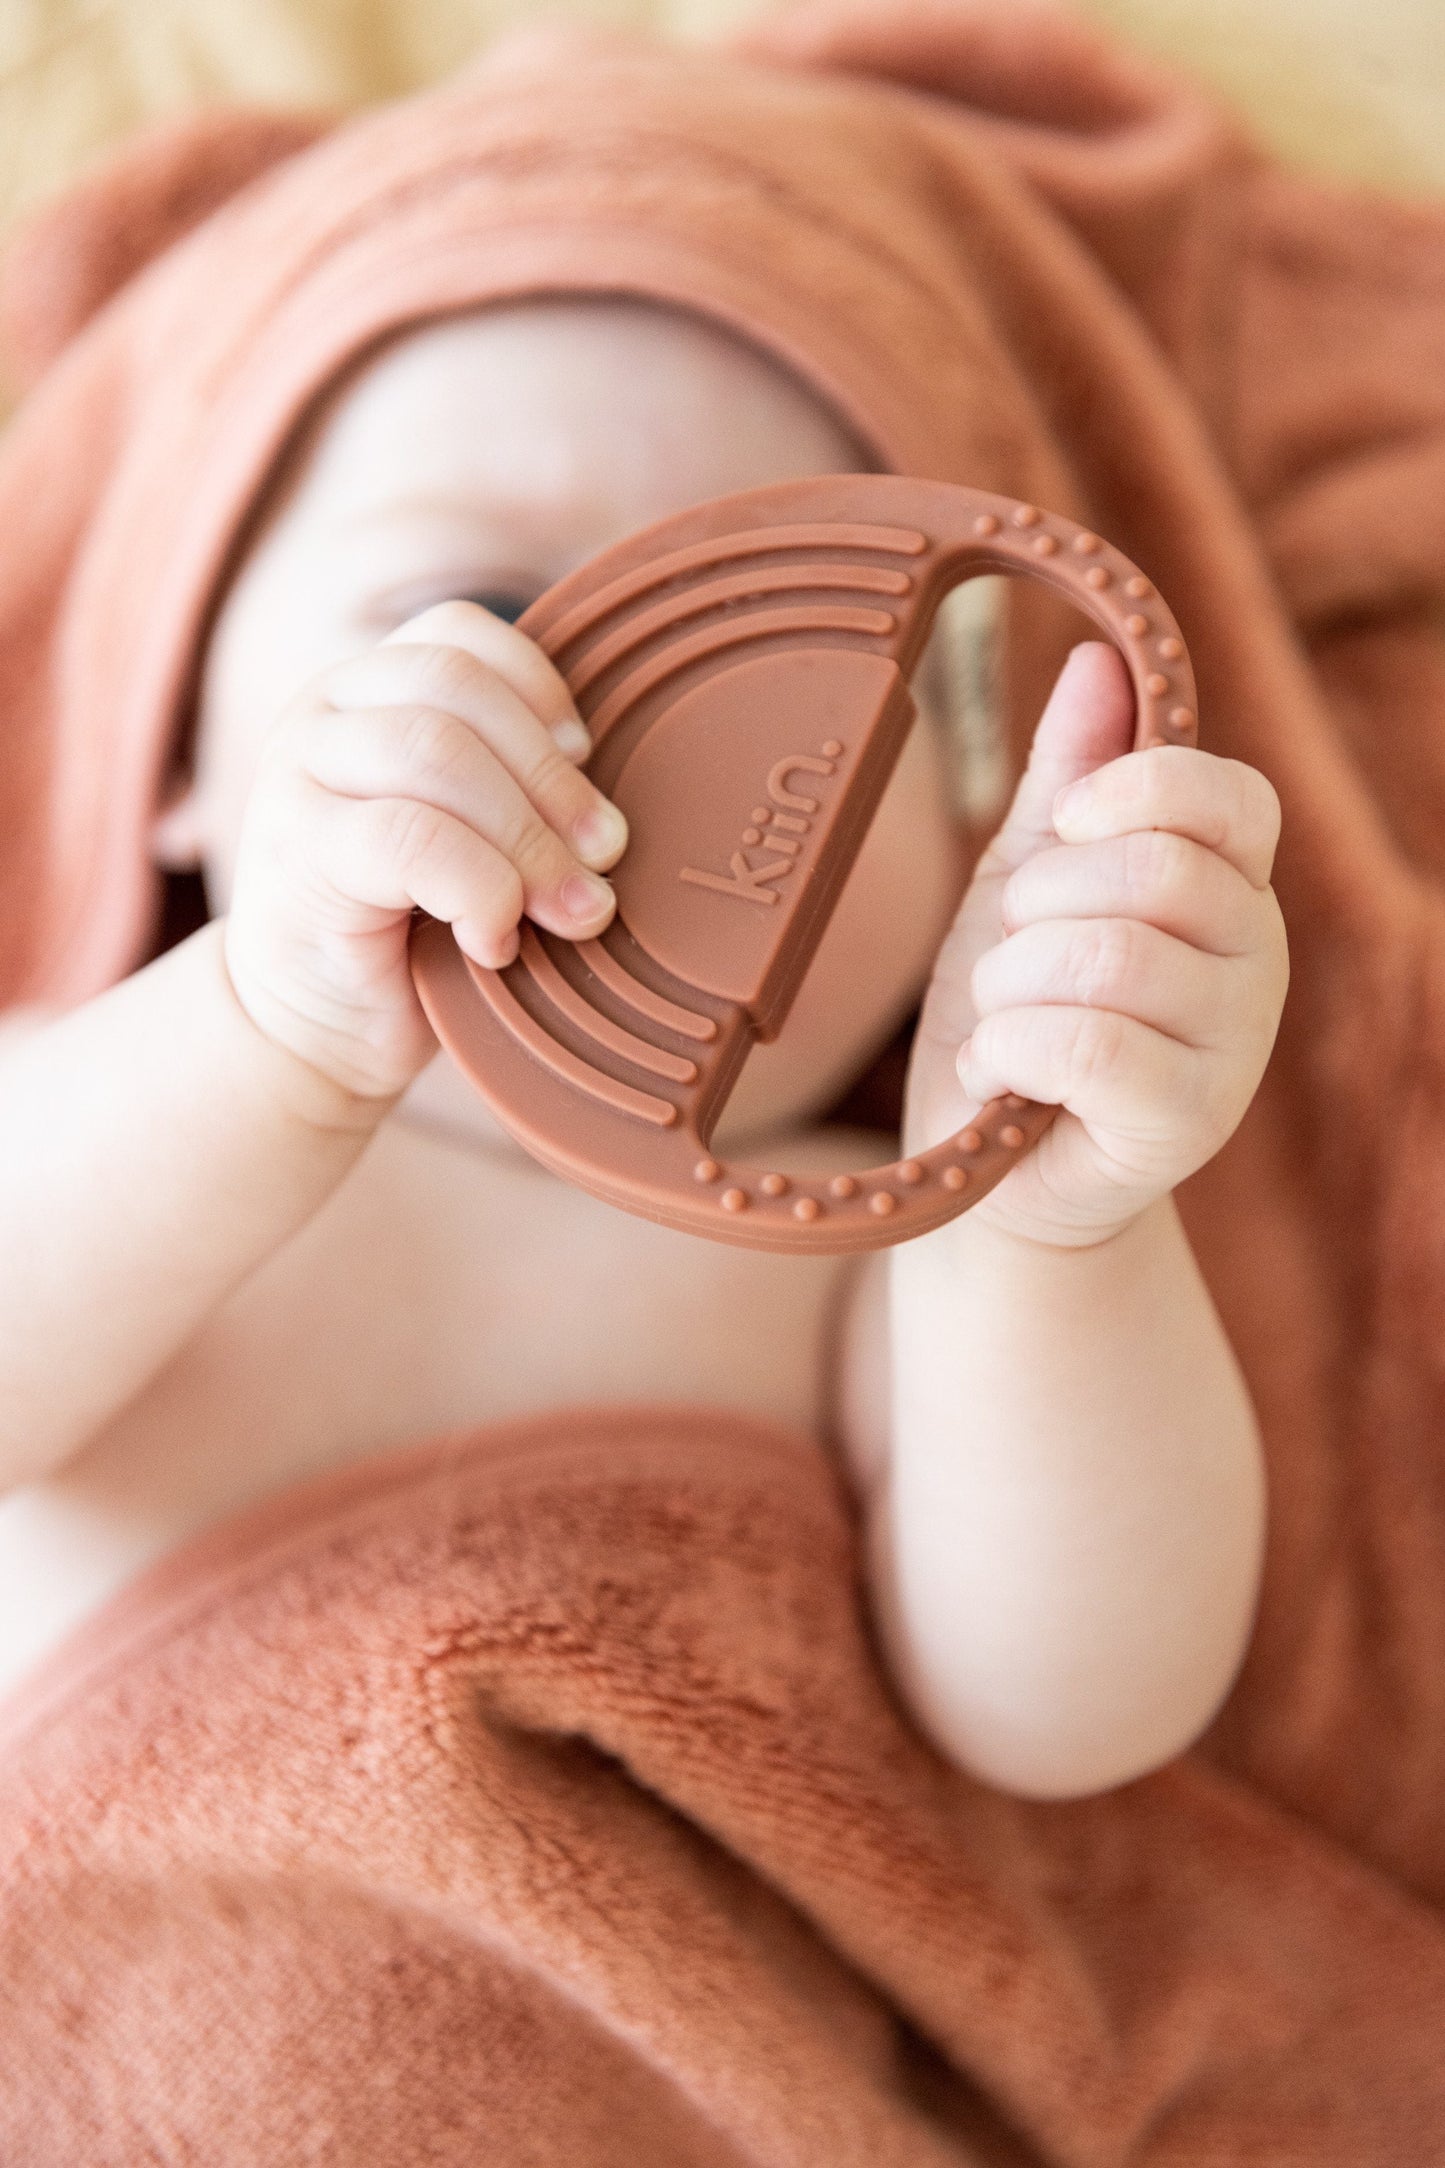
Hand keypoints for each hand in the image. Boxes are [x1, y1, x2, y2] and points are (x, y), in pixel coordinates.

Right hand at [223, 601, 629, 1101]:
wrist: (314, 1033)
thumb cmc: (410, 936)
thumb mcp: (471, 843)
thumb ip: (514, 795)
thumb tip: (614, 818)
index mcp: (366, 691)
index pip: (459, 634)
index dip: (539, 688)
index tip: (588, 761)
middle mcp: (320, 713)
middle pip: (457, 689)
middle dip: (550, 778)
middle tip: (604, 858)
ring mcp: (295, 775)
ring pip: (435, 753)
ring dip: (528, 839)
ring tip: (572, 912)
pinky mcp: (295, 850)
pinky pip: (411, 839)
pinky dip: (479, 892)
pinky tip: (494, 944)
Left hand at [903, 642, 1288, 1248]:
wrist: (989, 1172)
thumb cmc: (1018, 1016)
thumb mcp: (1029, 881)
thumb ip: (1071, 776)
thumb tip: (1099, 657)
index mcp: (1230, 886)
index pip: (1230, 798)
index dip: (1138, 788)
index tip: (1064, 820)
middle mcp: (1255, 960)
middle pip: (1153, 871)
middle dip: (1040, 905)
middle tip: (1014, 956)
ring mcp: (1232, 1048)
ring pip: (1108, 958)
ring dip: (1011, 988)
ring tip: (1002, 1023)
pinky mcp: (1186, 1123)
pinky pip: (1088, 1043)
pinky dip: (1008, 1050)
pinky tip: (1000, 1076)